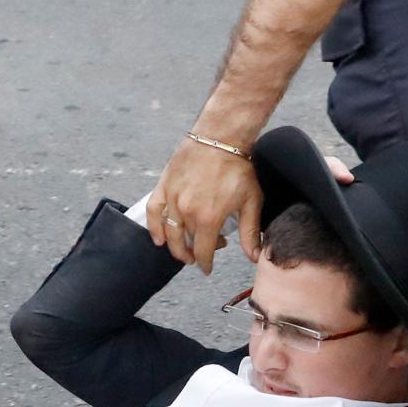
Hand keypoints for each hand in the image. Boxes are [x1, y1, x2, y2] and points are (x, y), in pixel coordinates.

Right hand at [151, 139, 262, 273]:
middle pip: (185, 244)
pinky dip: (153, 227)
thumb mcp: (251, 201)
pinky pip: (153, 211)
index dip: (205, 264)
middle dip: (191, 255)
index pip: (203, 252)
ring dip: (175, 245)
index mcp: (209, 218)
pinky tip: (157, 238)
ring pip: (169, 232)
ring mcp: (173, 199)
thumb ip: (250, 231)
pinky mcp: (164, 186)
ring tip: (182, 250)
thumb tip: (254, 256)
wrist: (220, 137)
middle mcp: (187, 212)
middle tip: (198, 257)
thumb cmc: (238, 167)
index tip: (207, 269)